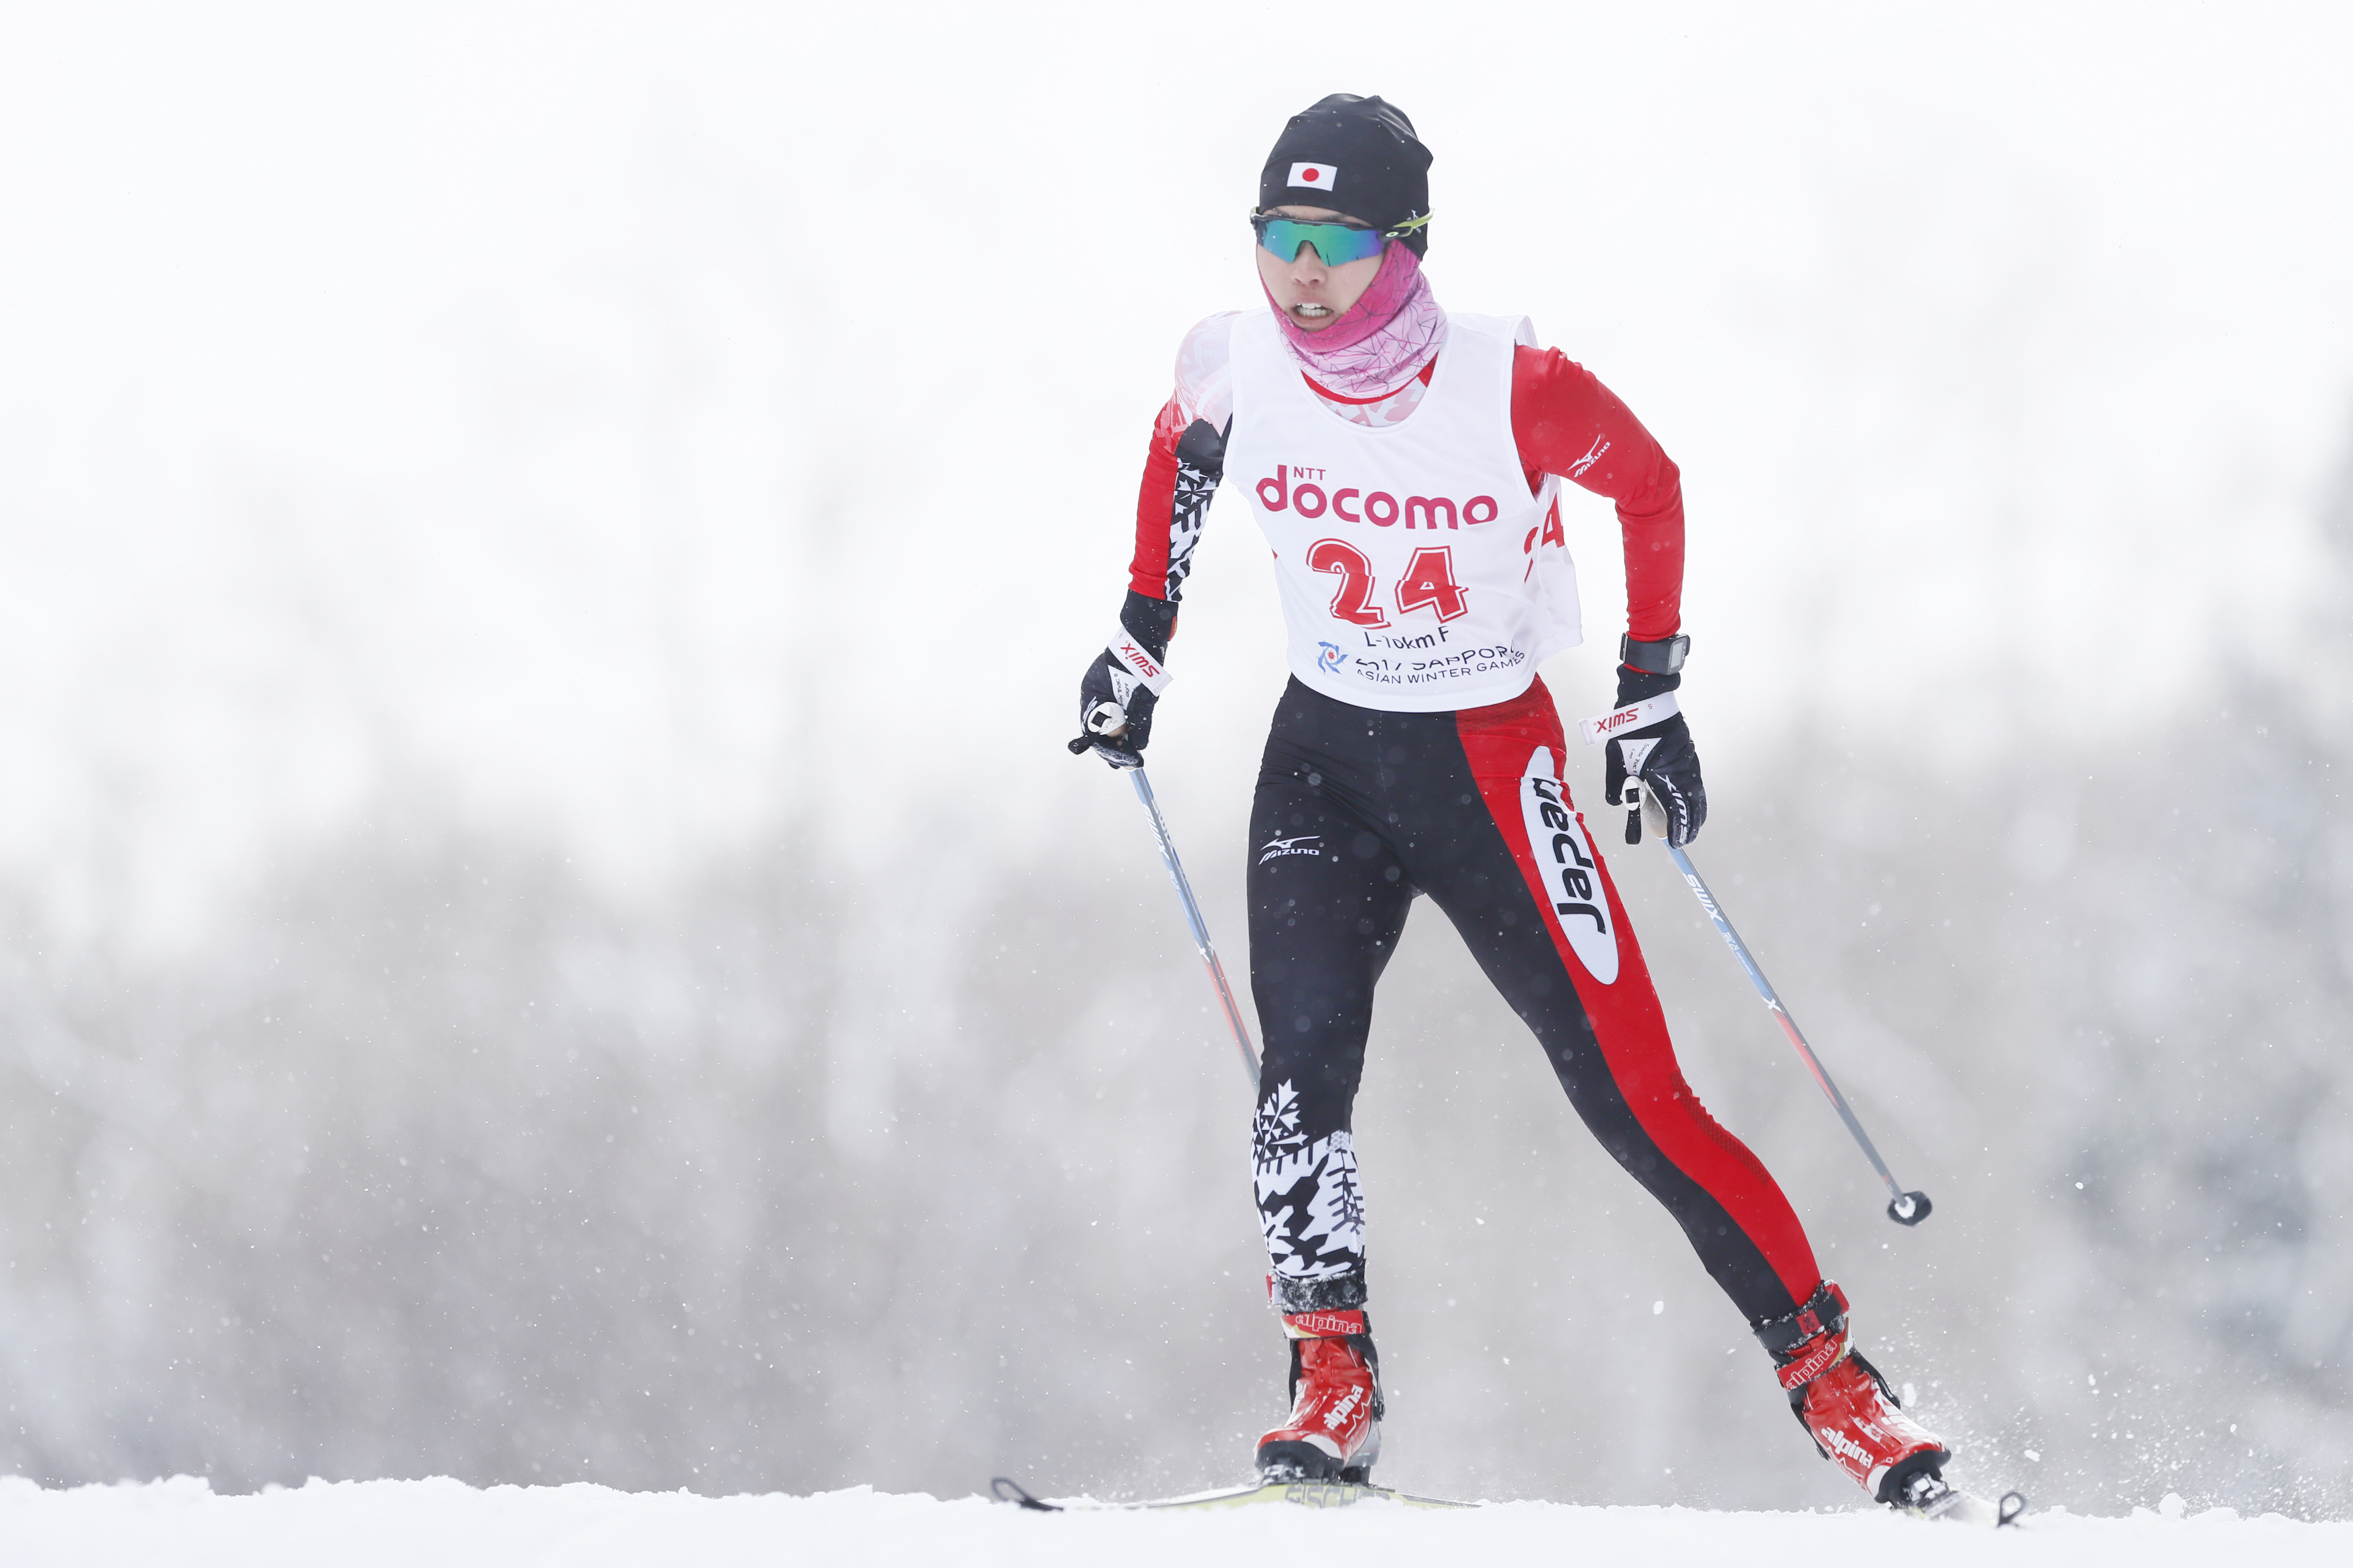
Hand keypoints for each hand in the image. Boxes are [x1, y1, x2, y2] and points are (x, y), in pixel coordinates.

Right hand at [1071, 596, 1176, 766]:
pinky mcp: (1118, 690)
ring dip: (1121, 738)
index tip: (1124, 763)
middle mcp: (1095, 696)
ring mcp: (1105, 691)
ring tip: (1132, 755)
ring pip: (1111, 723)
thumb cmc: (1140, 665)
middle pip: (1100, 730)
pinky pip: (1119, 713)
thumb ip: (1136, 722)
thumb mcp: (1140, 698)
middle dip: (1114, 748)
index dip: (1109, 750)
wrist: (1146, 637)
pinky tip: (1135, 740)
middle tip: (1129, 764)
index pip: (1094, 731)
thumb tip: (1135, 747)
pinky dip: (1128, 725)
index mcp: (1092, 696)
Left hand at [1601, 665, 1706, 845]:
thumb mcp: (1616, 762)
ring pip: (1698, 794)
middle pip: (1694, 806)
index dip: (1677, 830)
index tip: (1675, 843)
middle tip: (1683, 839)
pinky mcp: (1689, 754)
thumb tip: (1616, 803)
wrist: (1647, 703)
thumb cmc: (1629, 732)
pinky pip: (1696, 782)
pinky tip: (1689, 801)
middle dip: (1690, 825)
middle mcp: (1682, 772)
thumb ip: (1615, 786)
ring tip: (1690, 826)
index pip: (1677, 812)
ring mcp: (1689, 762)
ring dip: (1695, 812)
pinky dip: (1695, 796)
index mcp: (1664, 777)